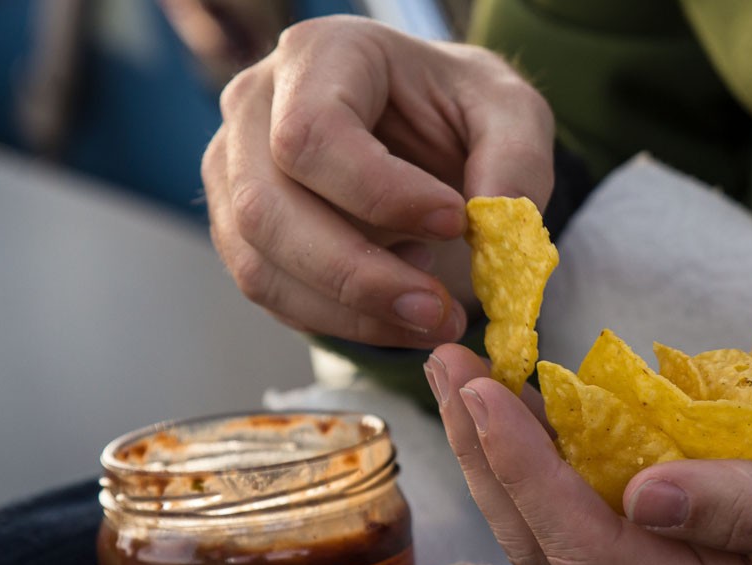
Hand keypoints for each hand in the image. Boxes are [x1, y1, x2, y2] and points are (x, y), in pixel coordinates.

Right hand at [202, 16, 554, 346]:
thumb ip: (517, 162)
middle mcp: (255, 109)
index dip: (380, 193)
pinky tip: (396, 309)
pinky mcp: (239, 230)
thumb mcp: (511, 114)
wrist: (426, 134)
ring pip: (259, 265)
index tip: (453, 223)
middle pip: (267, 209)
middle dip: (359, 277)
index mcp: (321, 56)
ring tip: (430, 313)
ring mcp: (234, 172)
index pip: (313, 133)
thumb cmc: (461, 112)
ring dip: (350, 313)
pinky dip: (340, 321)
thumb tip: (496, 228)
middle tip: (440, 311)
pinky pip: (272, 295)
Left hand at [425, 343, 751, 564]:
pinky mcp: (667, 521)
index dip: (529, 474)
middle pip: (548, 540)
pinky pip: (582, 491)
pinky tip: (513, 400)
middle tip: (448, 370)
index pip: (592, 549)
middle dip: (487, 455)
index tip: (485, 396)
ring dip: (497, 449)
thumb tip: (646, 497)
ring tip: (461, 376)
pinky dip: (538, 445)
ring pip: (551, 519)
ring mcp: (668, 559)